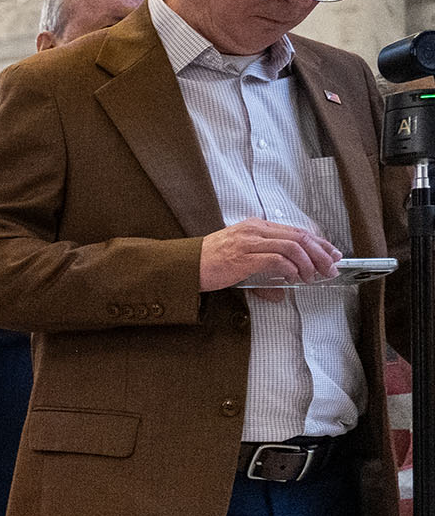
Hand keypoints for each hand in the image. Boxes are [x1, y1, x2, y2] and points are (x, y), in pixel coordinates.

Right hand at [200, 218, 340, 290]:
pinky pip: (276, 260)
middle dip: (321, 254)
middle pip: (300, 237)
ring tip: (313, 277)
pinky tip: (293, 278)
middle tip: (331, 268)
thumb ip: (264, 270)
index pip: (296, 231)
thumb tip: (283, 289)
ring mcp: (249, 242)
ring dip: (309, 264)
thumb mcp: (241, 260)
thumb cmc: (209, 263)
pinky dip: (290, 269)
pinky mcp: (243, 257)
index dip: (319, 243)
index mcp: (256, 227)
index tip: (332, 254)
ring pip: (293, 247)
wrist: (183, 266)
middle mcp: (255, 230)